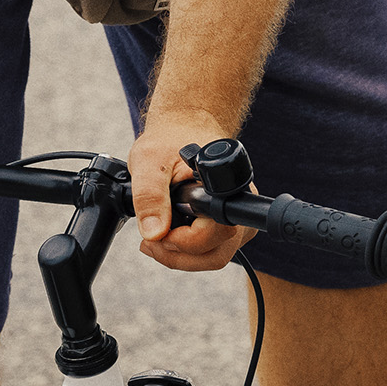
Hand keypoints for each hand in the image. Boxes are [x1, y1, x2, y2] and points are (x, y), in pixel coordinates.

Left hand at [128, 107, 250, 274]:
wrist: (182, 128)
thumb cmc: (168, 140)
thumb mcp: (148, 161)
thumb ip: (149, 196)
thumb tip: (154, 233)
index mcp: (224, 187)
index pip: (216, 232)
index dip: (185, 241)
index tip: (159, 233)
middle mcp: (238, 206)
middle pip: (218, 253)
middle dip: (179, 255)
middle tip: (150, 241)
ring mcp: (236, 220)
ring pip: (214, 257)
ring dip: (181, 257)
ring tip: (153, 241)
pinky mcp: (226, 227)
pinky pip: (210, 252)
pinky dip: (185, 252)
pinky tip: (165, 237)